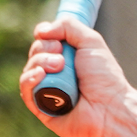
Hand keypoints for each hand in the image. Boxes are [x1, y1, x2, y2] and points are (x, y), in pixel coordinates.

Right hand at [18, 17, 132, 136]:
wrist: (110, 107)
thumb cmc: (105, 76)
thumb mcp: (91, 41)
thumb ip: (68, 26)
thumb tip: (40, 31)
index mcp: (67, 59)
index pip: (44, 42)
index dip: (44, 36)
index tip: (52, 36)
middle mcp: (56, 75)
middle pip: (34, 54)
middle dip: (44, 49)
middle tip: (62, 56)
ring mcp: (47, 92)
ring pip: (29, 70)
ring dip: (40, 62)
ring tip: (59, 66)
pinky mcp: (42, 110)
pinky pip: (25, 91)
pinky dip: (29, 79)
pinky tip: (40, 75)